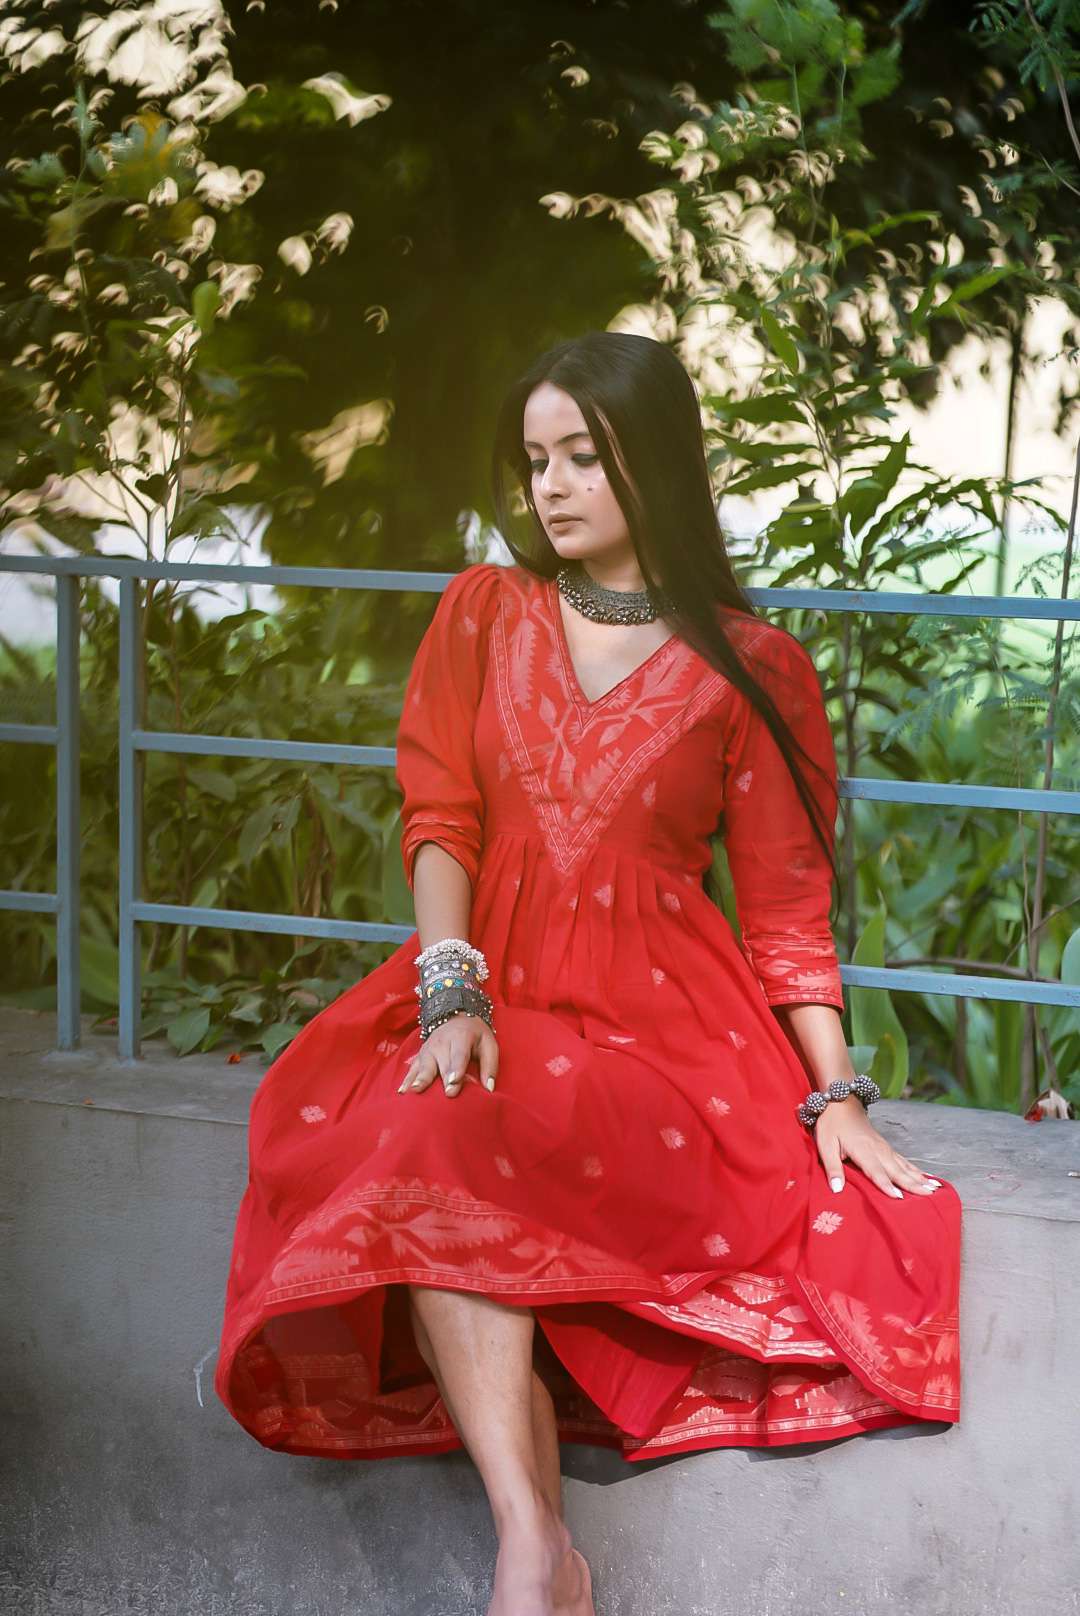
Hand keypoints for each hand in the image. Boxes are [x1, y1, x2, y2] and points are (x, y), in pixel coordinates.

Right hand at [398, 1013, 498, 1098]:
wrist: (457, 1017)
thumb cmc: (476, 1037)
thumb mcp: (489, 1044)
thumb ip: (490, 1066)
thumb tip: (489, 1088)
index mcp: (461, 1038)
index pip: (459, 1054)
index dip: (456, 1068)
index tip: (454, 1082)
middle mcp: (442, 1042)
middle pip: (441, 1063)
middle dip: (442, 1078)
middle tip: (446, 1095)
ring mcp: (428, 1049)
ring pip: (424, 1065)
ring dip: (419, 1078)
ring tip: (414, 1091)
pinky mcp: (420, 1056)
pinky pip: (413, 1068)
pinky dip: (407, 1079)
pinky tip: (403, 1092)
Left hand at [814, 1096, 942, 1198]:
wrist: (841, 1100)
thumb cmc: (831, 1124)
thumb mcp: (824, 1145)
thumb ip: (832, 1168)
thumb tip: (836, 1190)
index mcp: (862, 1149)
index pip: (875, 1170)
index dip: (886, 1184)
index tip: (898, 1198)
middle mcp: (877, 1148)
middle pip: (895, 1169)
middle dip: (911, 1184)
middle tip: (927, 1196)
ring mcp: (884, 1146)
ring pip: (903, 1165)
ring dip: (918, 1177)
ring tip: (932, 1189)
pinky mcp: (885, 1145)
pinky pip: (903, 1160)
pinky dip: (915, 1169)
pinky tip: (925, 1177)